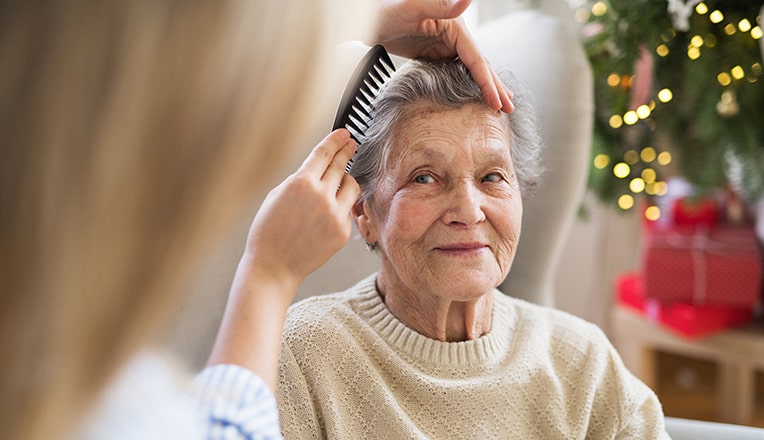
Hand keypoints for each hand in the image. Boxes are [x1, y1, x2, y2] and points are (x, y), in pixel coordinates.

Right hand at [243, 129, 359, 285]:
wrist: (274, 265)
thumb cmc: (269, 232)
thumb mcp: (277, 195)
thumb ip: (299, 180)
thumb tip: (316, 170)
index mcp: (301, 183)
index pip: (324, 153)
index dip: (336, 140)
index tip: (344, 134)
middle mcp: (321, 196)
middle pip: (340, 165)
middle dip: (346, 151)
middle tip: (351, 144)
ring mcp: (335, 214)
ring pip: (352, 186)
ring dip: (347, 180)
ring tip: (340, 181)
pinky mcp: (343, 231)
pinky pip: (347, 210)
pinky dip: (341, 206)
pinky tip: (328, 211)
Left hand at [373, 0, 513, 112]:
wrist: (367, 17)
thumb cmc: (385, 9)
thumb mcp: (412, 7)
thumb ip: (440, 4)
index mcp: (455, 26)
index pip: (476, 59)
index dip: (488, 83)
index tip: (498, 103)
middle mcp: (454, 34)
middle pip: (480, 65)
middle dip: (495, 87)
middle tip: (510, 108)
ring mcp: (445, 44)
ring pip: (471, 69)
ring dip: (486, 86)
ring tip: (500, 103)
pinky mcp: (434, 52)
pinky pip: (456, 71)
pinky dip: (468, 83)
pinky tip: (474, 94)